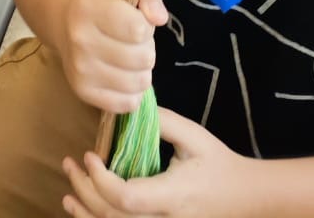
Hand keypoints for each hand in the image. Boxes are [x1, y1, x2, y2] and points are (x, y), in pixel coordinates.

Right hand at [59, 0, 167, 115]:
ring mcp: (80, 68)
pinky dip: (132, 91)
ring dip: (141, 71)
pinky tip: (121, 74)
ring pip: (138, 83)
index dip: (145, 26)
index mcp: (89, 7)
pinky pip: (127, 103)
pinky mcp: (83, 92)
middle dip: (146, 49)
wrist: (64, 20)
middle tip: (132, 40)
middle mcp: (80, 39)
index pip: (138, 29)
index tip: (136, 20)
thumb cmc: (102, 2)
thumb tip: (159, 18)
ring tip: (128, 57)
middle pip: (142, 58)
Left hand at [63, 111, 255, 216]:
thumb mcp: (194, 136)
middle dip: (84, 190)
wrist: (245, 196)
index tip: (90, 154)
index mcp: (172, 195)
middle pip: (113, 216)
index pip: (126, 198)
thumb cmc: (218, 163)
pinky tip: (86, 211)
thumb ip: (162, 122)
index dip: (100, 180)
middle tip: (70, 163)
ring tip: (68, 194)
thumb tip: (126, 108)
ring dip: (86, 214)